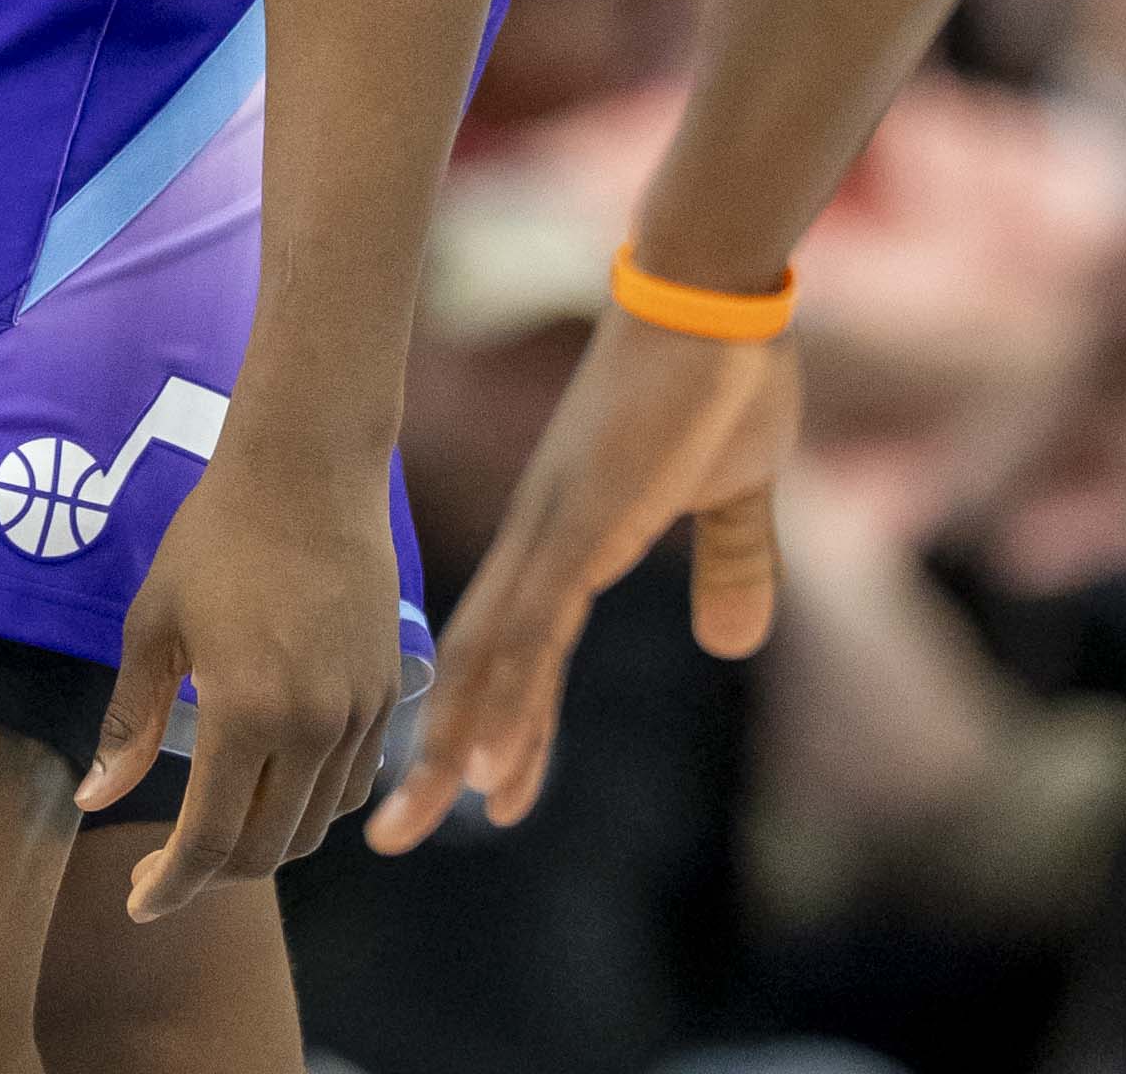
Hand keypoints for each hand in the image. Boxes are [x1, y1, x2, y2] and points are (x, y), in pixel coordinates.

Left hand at [80, 443, 401, 920]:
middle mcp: (312, 726)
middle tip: (166, 866)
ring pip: (316, 824)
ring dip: (265, 844)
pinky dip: (313, 805)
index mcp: (244, 712)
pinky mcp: (389, 692)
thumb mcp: (153, 626)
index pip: (209, 841)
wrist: (310, 468)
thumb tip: (93, 799)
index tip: (140, 904)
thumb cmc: (216, 536)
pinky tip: (276, 785)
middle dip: (212, 873)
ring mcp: (360, 712)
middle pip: (267, 848)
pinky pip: (353, 782)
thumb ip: (128, 722)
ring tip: (219, 828)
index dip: (171, 886)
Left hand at [365, 302, 798, 851]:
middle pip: (476, 665)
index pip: (516, 647)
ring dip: (454, 743)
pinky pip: (535, 628)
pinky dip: (506, 696)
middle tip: (388, 832)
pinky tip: (484, 758)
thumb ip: (732, 562)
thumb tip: (731, 641)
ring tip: (417, 818)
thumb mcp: (737, 491)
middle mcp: (543, 540)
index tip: (478, 793)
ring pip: (490, 660)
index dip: (495, 721)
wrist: (716, 293)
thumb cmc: (725, 374)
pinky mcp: (584, 525)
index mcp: (569, 533)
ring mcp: (558, 533)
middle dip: (436, 753)